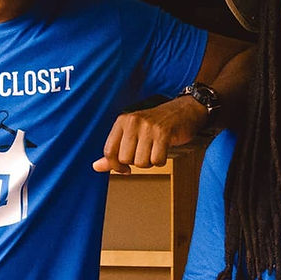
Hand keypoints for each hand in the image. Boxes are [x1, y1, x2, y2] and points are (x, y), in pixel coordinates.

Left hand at [93, 96, 207, 172]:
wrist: (184, 111)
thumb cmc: (156, 125)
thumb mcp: (132, 134)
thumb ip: (114, 151)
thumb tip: (96, 167)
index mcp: (122, 121)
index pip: (109, 151)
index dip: (115, 166)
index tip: (125, 168)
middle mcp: (133, 121)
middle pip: (125, 159)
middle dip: (136, 162)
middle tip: (145, 153)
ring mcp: (148, 126)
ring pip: (141, 162)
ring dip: (149, 162)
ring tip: (155, 150)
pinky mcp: (163, 133)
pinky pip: (157, 161)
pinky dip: (160, 161)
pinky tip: (163, 150)